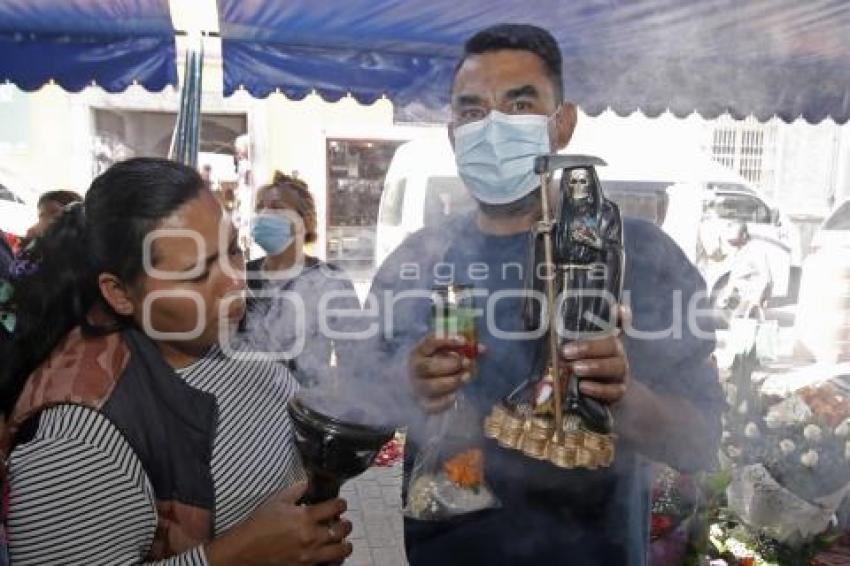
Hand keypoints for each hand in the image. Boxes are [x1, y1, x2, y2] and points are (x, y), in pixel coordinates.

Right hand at [206, 482, 352, 565]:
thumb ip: (296, 490)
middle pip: (342, 529)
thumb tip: (308, 481)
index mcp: (305, 517)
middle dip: (345, 524)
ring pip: (341, 550)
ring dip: (344, 544)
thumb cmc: (258, 525)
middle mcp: (311, 536)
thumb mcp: (277, 501)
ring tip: (341, 540)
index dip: (341, 503)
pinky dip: (333, 560)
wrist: (245, 550)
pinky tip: (330, 554)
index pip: (336, 507)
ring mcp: (310, 555)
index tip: (340, 504)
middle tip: (342, 522)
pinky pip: (329, 565)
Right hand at [408, 334, 484, 413]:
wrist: (420, 382)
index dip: (446, 341)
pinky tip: (455, 395)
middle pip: (428, 367)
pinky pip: (433, 405)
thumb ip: (464, 348)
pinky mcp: (424, 404)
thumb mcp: (446, 350)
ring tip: (466, 377)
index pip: (430, 343)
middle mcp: (415, 370)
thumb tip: (483, 349)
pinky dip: (445, 401)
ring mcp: (419, 387)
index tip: (464, 341)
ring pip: (431, 386)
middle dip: (451, 364)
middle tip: (467, 362)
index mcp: (419, 351)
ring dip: (452, 381)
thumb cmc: (437, 361)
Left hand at [559, 306, 630, 404]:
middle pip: (613, 345)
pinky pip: (613, 390)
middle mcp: (617, 353)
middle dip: (589, 347)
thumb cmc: (580, 367)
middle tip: (566, 351)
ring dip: (594, 367)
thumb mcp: (573, 353)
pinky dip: (599, 389)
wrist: (596, 396)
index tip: (619, 309)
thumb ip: (566, 342)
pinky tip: (583, 387)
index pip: (618, 324)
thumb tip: (547, 332)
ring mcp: (620, 373)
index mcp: (608, 340)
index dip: (622, 316)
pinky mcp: (619, 391)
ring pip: (616, 367)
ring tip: (575, 368)